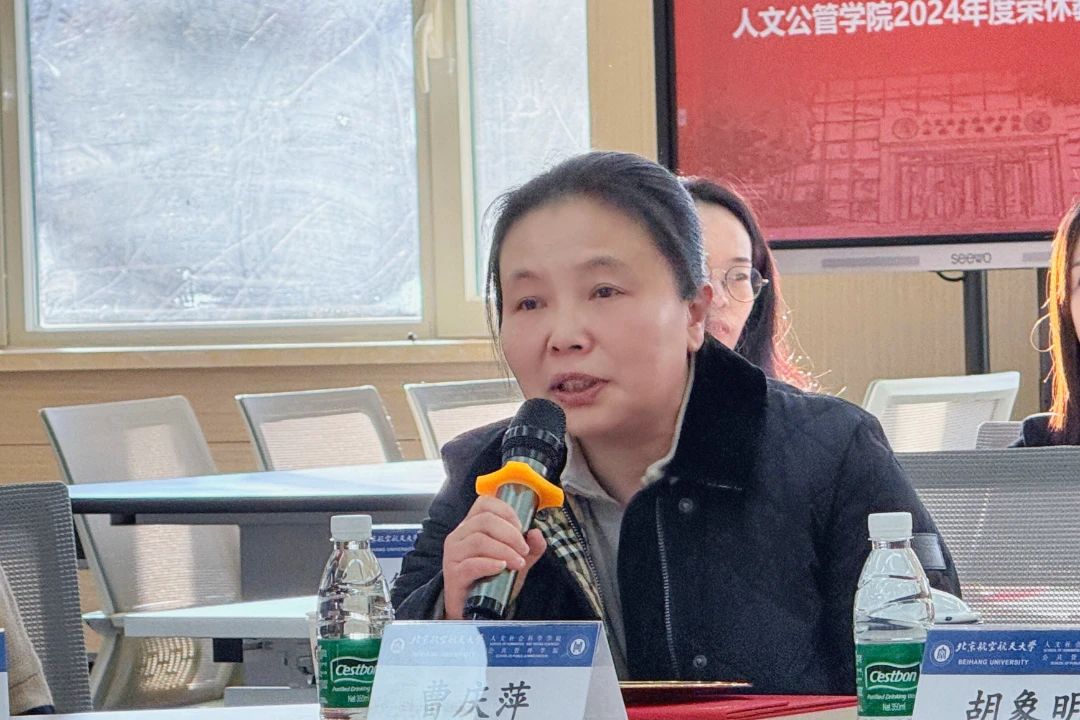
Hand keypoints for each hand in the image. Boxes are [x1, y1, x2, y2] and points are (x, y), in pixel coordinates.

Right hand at [442, 495, 546, 619]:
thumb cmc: (492, 581)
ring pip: (478, 540)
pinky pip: (470, 564)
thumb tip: (536, 533)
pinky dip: (489, 564)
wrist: (473, 611)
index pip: (485, 503)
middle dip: (510, 534)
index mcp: (472, 526)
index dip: (506, 511)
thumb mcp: (516, 560)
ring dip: (504, 550)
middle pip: (484, 520)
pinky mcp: (452, 574)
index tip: (521, 528)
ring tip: (517, 563)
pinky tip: (502, 568)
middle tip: (524, 550)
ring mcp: (453, 554)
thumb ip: (531, 548)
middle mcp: (459, 535)